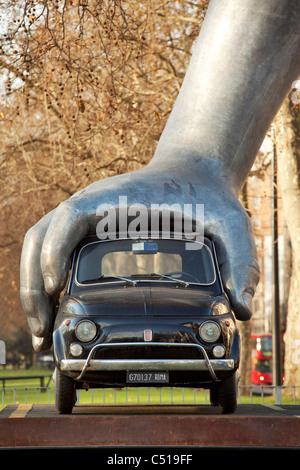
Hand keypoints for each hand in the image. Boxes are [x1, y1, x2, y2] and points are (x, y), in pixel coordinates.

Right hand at [20, 164, 258, 350]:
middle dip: (32, 284)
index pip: (69, 217)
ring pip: (38, 245)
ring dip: (31, 287)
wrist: (194, 176)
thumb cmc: (205, 196)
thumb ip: (240, 259)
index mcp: (117, 201)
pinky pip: (53, 250)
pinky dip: (43, 279)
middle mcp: (93, 208)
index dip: (54, 250)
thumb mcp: (229, 223)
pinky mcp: (89, 231)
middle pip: (40, 237)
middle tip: (43, 332)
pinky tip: (53, 310)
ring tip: (42, 333)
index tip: (55, 286)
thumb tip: (240, 308)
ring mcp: (87, 219)